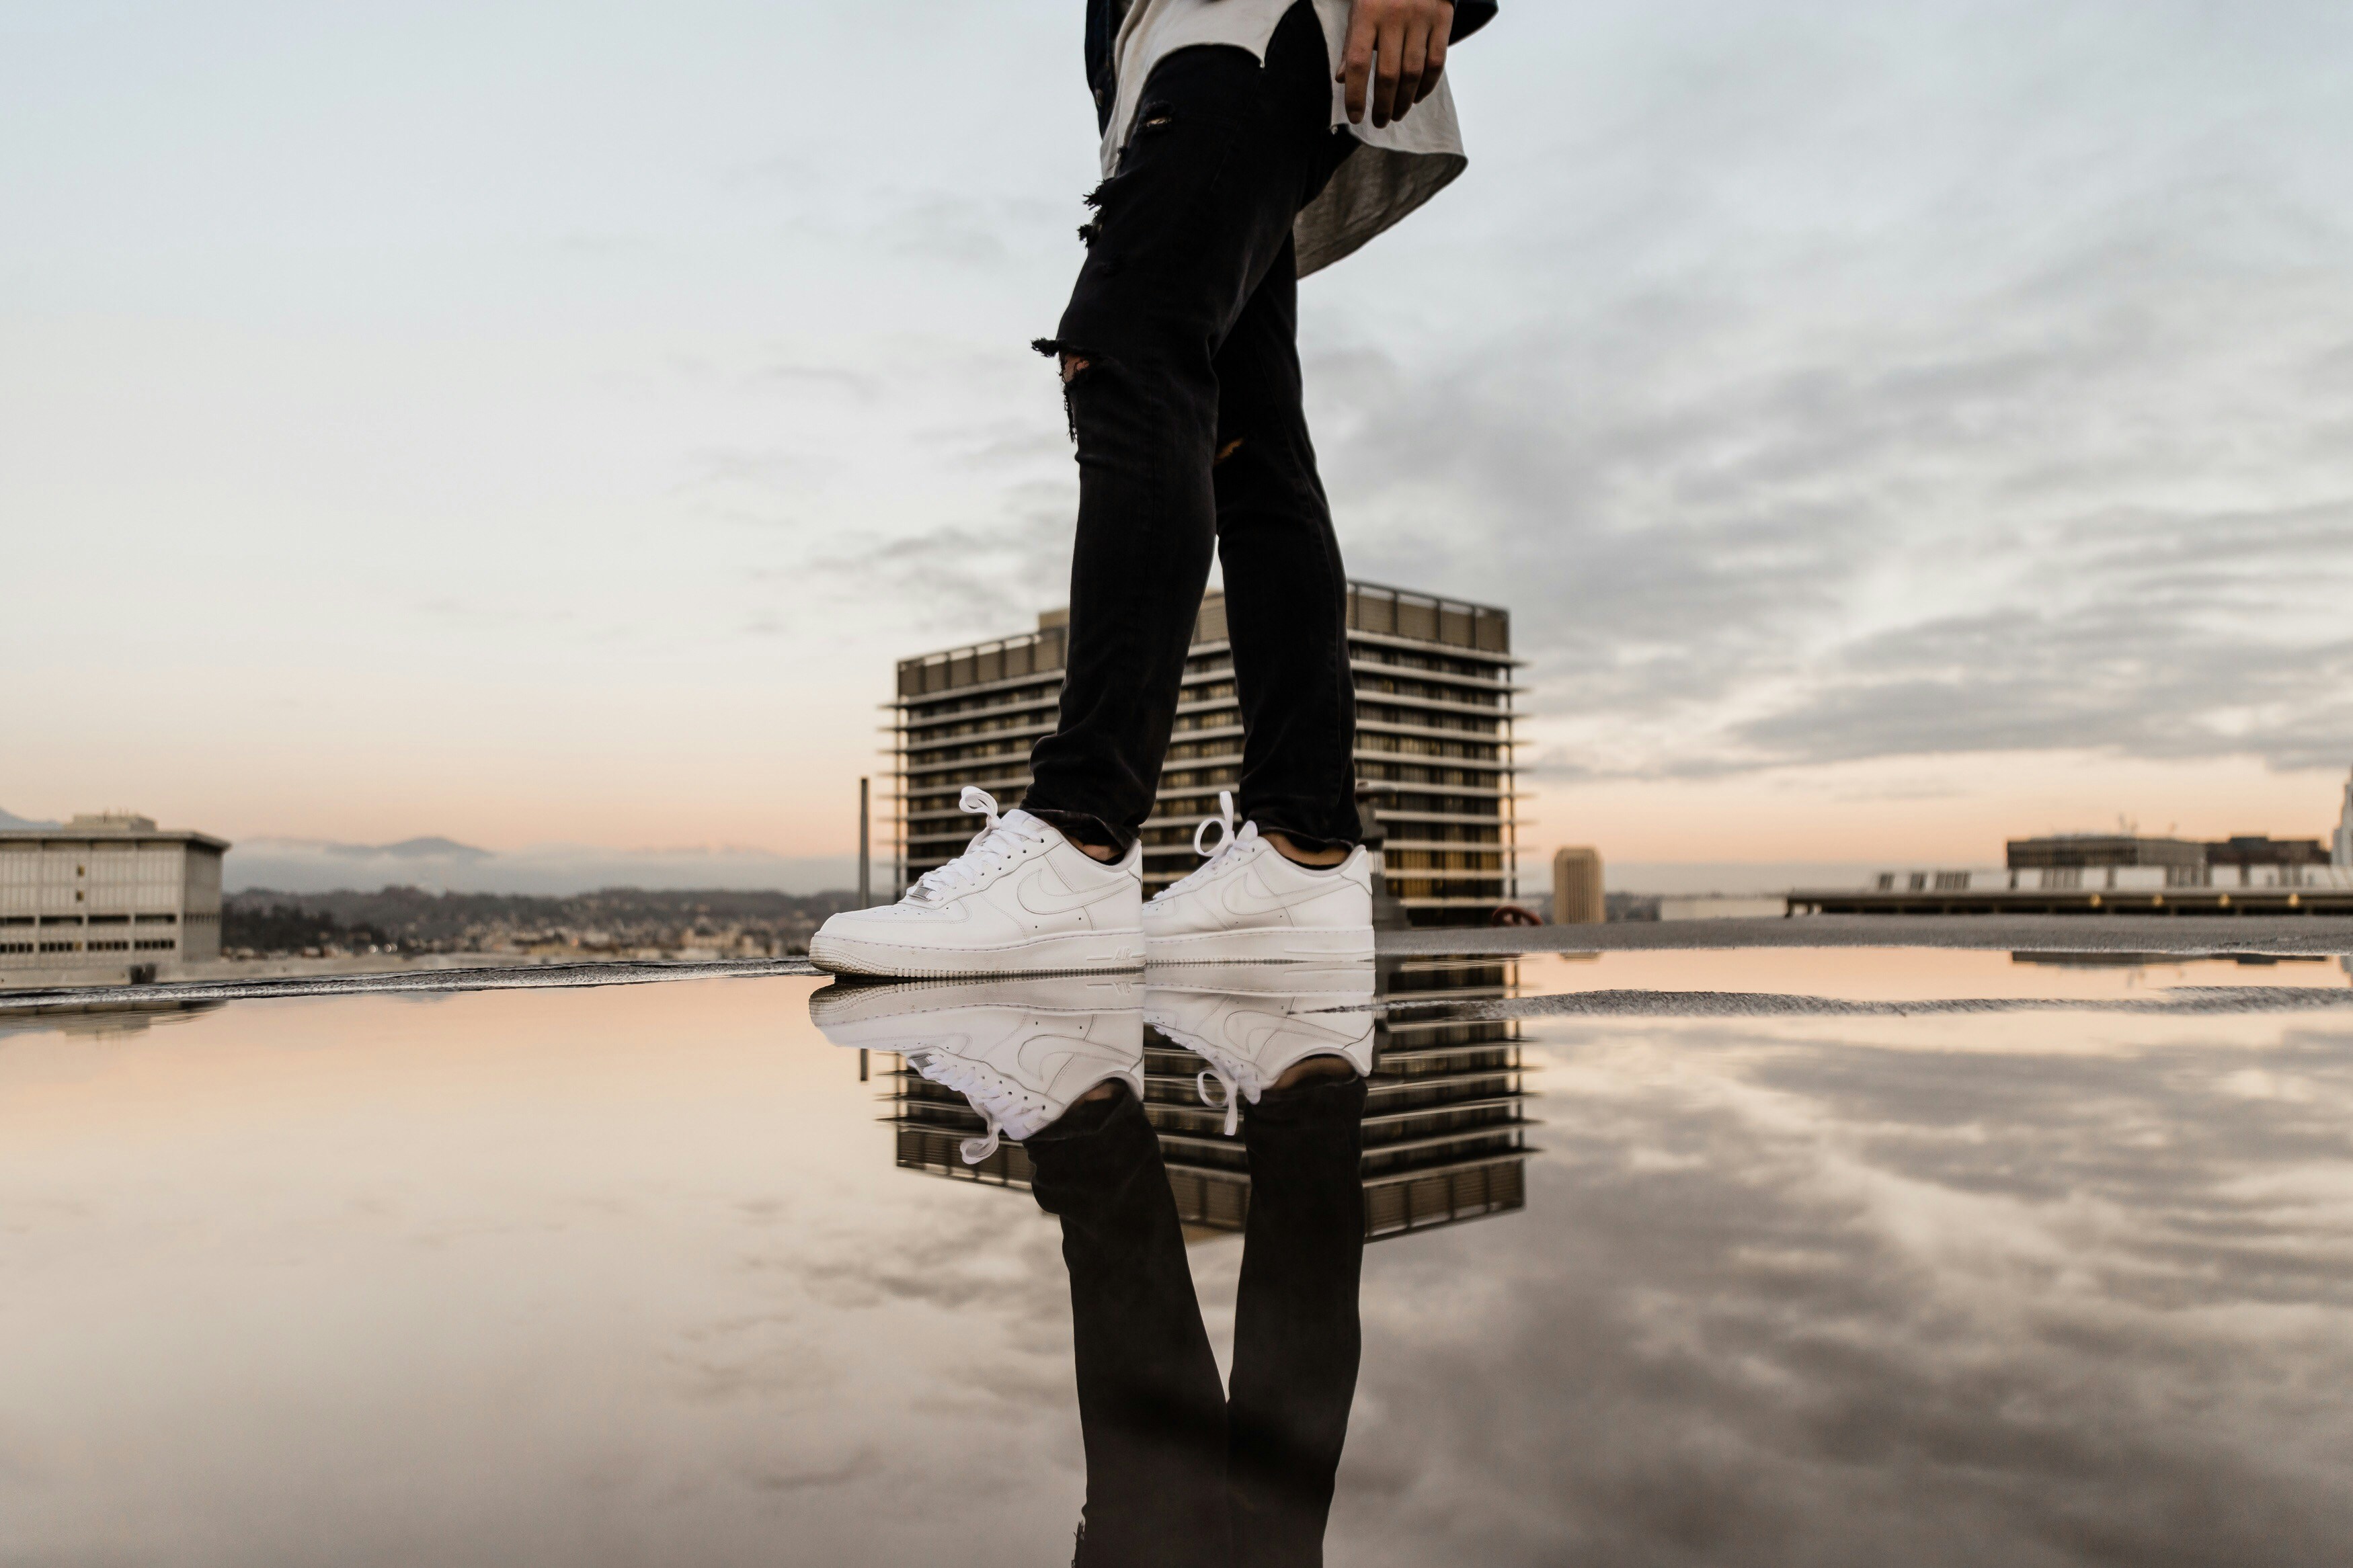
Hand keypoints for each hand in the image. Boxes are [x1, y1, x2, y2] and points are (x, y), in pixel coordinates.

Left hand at [1338, 0, 1452, 129]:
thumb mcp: (1360, 11)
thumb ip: (1352, 45)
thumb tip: (1342, 80)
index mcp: (1367, 14)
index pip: (1358, 63)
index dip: (1355, 95)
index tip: (1355, 116)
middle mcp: (1394, 16)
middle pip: (1388, 74)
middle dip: (1382, 105)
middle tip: (1379, 122)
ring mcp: (1420, 17)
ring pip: (1413, 73)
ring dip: (1404, 101)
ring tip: (1396, 114)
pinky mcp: (1442, 19)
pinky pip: (1436, 63)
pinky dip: (1427, 86)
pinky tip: (1416, 97)